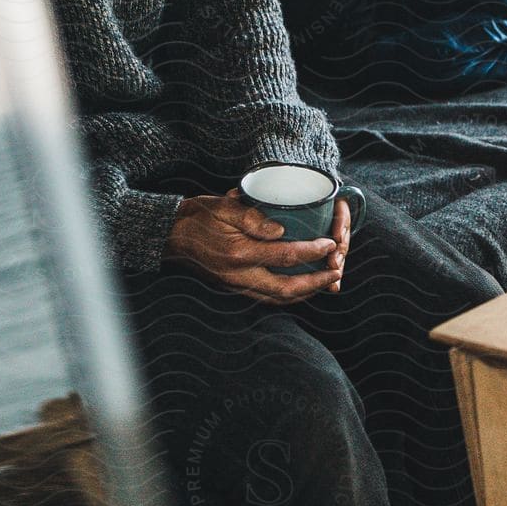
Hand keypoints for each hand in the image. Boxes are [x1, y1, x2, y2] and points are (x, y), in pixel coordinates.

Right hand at [163, 189, 350, 306]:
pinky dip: (288, 295)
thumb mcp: (223, 206)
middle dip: (315, 283)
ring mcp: (236, 285)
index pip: (285, 256)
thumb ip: (252, 217)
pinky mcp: (234, 288)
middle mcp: (239, 275)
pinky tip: (301, 287)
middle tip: (336, 273)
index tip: (330, 244)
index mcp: (238, 253)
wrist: (170, 235)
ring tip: (325, 282)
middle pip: (286, 289)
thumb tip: (282, 229)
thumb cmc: (198, 216)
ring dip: (305, 293)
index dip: (312, 252)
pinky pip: (267, 297)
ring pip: (278, 299)